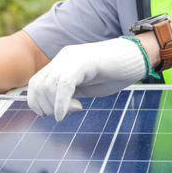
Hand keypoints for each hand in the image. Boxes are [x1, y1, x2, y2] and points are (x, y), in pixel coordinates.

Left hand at [27, 38, 146, 121]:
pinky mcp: (84, 62)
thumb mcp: (85, 86)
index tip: (51, 115)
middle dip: (46, 107)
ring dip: (56, 106)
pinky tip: (69, 112)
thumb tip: (52, 110)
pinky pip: (64, 84)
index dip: (37, 103)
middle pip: (38, 86)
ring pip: (48, 86)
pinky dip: (62, 103)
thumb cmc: (113, 73)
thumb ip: (68, 93)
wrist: (136, 57)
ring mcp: (72, 58)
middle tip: (65, 114)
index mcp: (61, 62)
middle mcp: (63, 58)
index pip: (35, 83)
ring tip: (75, 109)